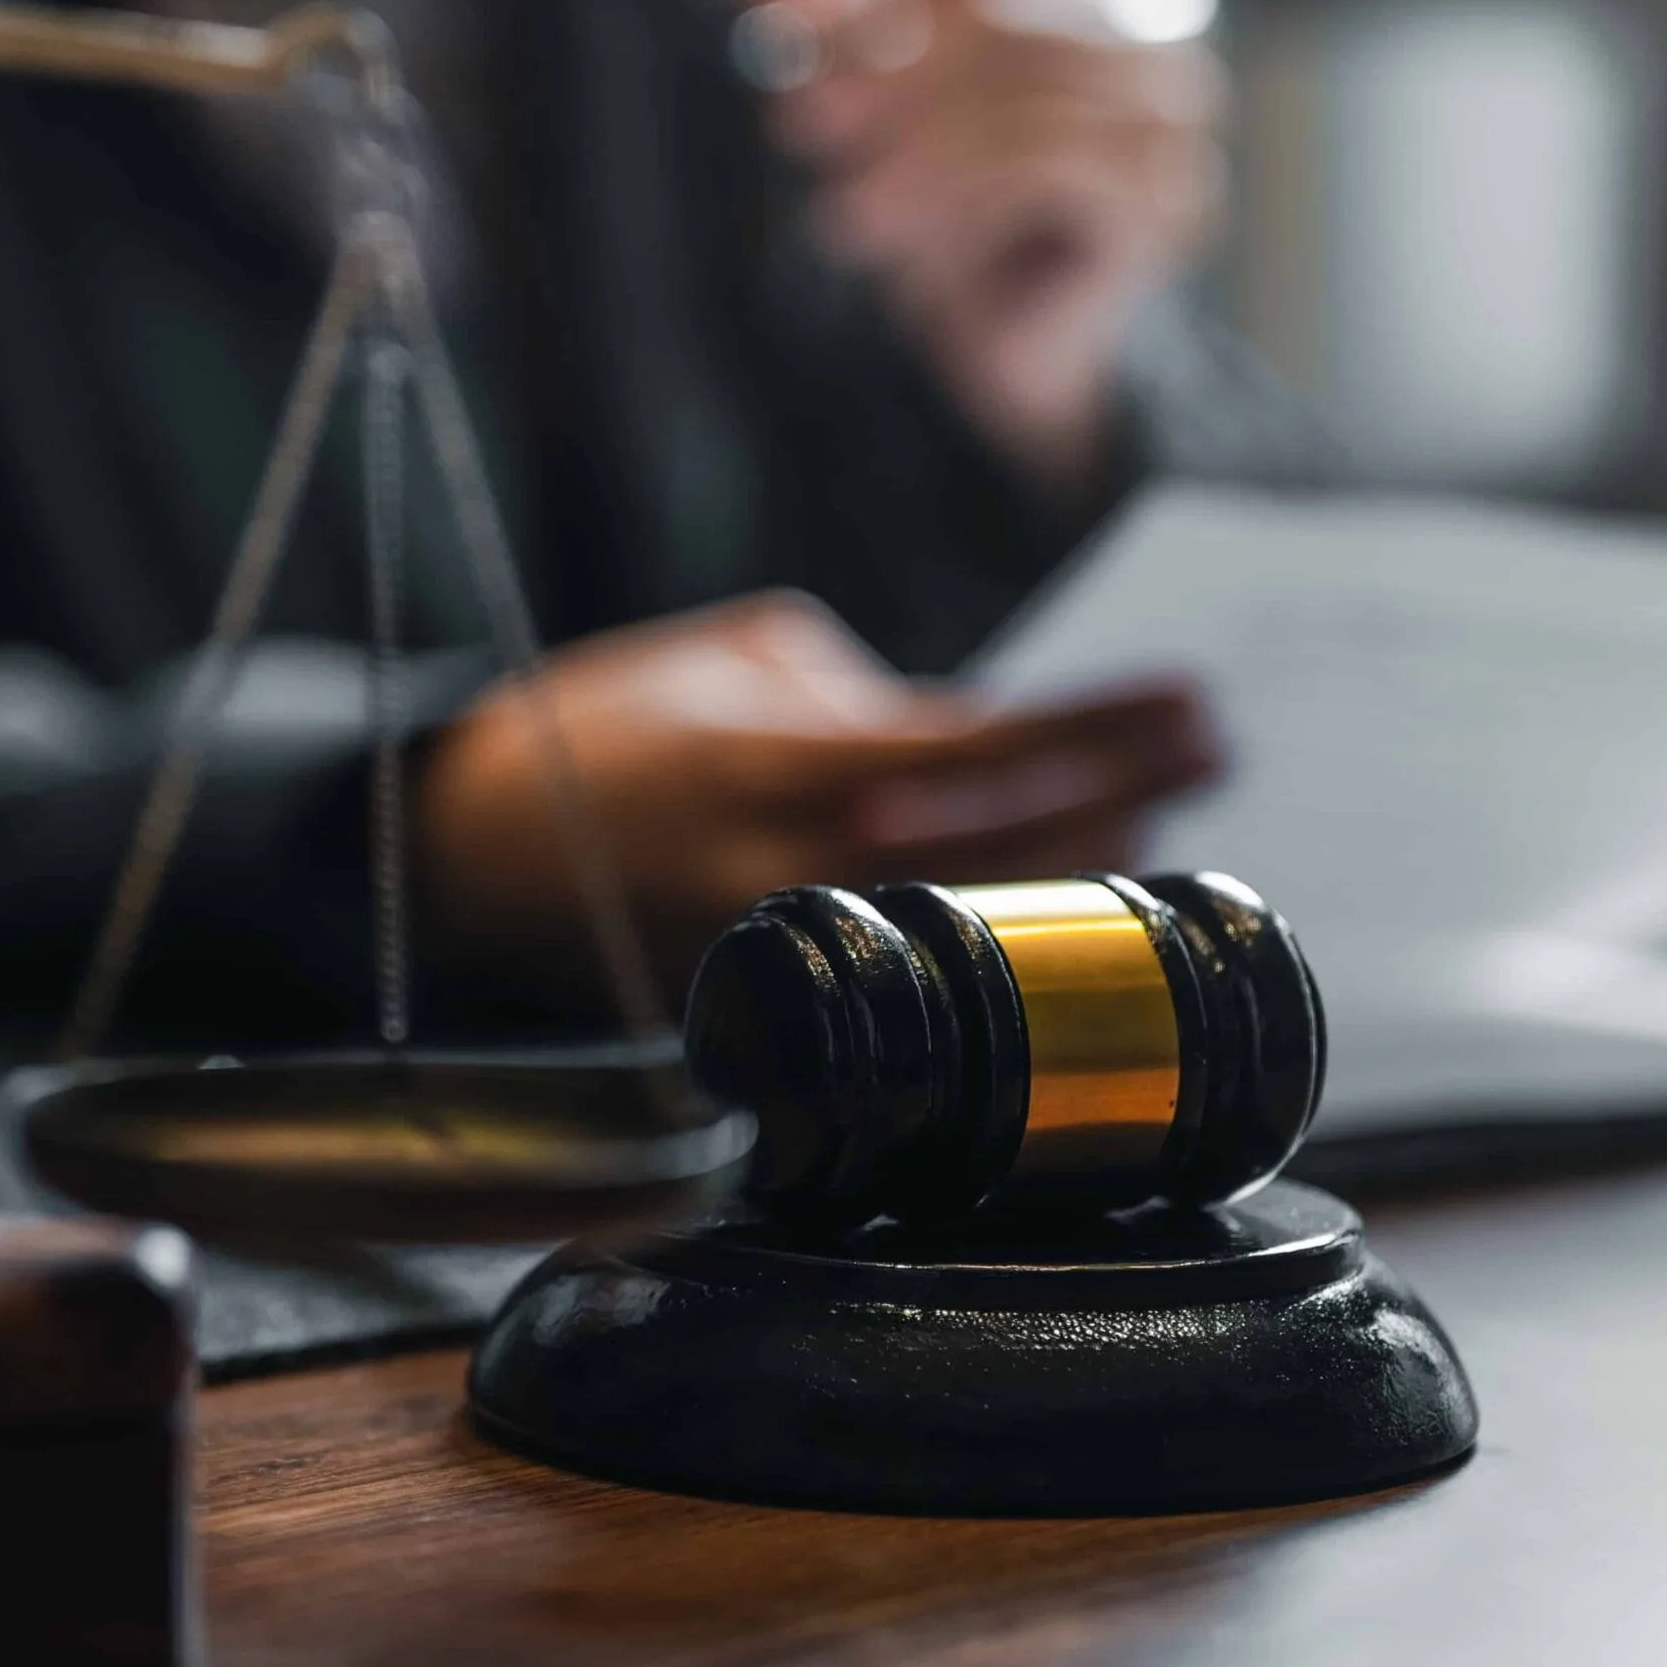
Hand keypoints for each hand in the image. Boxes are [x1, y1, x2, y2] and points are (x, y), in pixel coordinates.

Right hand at [417, 592, 1219, 1000]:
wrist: (464, 846)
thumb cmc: (602, 727)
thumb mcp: (728, 658)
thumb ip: (860, 687)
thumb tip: (974, 729)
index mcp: (775, 758)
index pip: (978, 745)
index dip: (1098, 729)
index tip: (1193, 703)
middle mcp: (783, 865)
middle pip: (995, 847)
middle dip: (1112, 800)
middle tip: (1201, 761)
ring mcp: (777, 950)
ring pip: (963, 921)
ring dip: (1065, 875)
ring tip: (1144, 825)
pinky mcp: (761, 1008)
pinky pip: (900, 973)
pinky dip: (976, 932)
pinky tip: (1036, 908)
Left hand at [692, 0, 1225, 499]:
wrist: (1006, 356)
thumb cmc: (944, 221)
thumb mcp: (868, 98)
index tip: (785, 57)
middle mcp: (1156, 34)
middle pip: (991, 13)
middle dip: (880, 74)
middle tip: (797, 128)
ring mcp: (1175, 120)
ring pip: (1012, 92)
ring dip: (908, 154)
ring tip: (840, 211)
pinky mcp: (1165, 202)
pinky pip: (1041, 164)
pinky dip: (949, 199)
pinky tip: (888, 244)